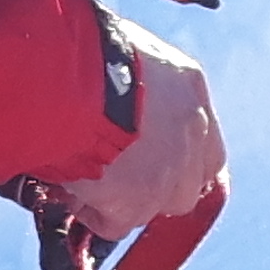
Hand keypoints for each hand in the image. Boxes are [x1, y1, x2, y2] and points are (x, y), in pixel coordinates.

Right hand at [51, 22, 222, 244]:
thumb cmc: (79, 47)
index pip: (206, 140)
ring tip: (84, 179)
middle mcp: (191, 130)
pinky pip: (115, 224)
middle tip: (118, 177)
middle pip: (188, 185)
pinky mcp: (135, 202)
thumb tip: (108, 85)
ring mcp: (168, 171)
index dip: (180, 158)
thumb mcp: (119, 44)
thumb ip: (129, 73)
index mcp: (188, 84)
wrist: (64, 73)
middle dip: (155, 188)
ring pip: (152, 207)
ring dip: (122, 201)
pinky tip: (71, 190)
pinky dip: (93, 213)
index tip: (154, 161)